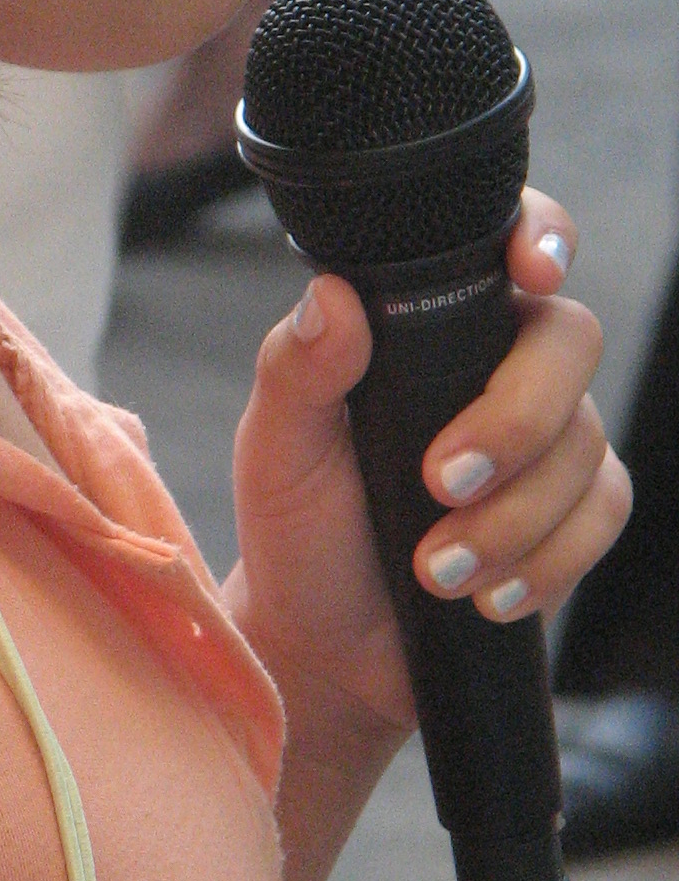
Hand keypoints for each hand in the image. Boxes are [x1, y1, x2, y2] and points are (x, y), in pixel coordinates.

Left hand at [223, 191, 631, 880]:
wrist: (326, 646)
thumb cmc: (299, 529)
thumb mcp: (277, 449)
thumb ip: (297, 370)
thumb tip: (332, 298)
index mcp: (424, 326)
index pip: (505, 245)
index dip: (539, 234)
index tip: (529, 269)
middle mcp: (496, 366)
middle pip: (569, 340)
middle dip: (516, 419)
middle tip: (440, 484)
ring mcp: (544, 439)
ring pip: (586, 443)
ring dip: (512, 519)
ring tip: (435, 572)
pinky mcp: (570, 512)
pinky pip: (603, 512)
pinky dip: (546, 561)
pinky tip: (485, 597)